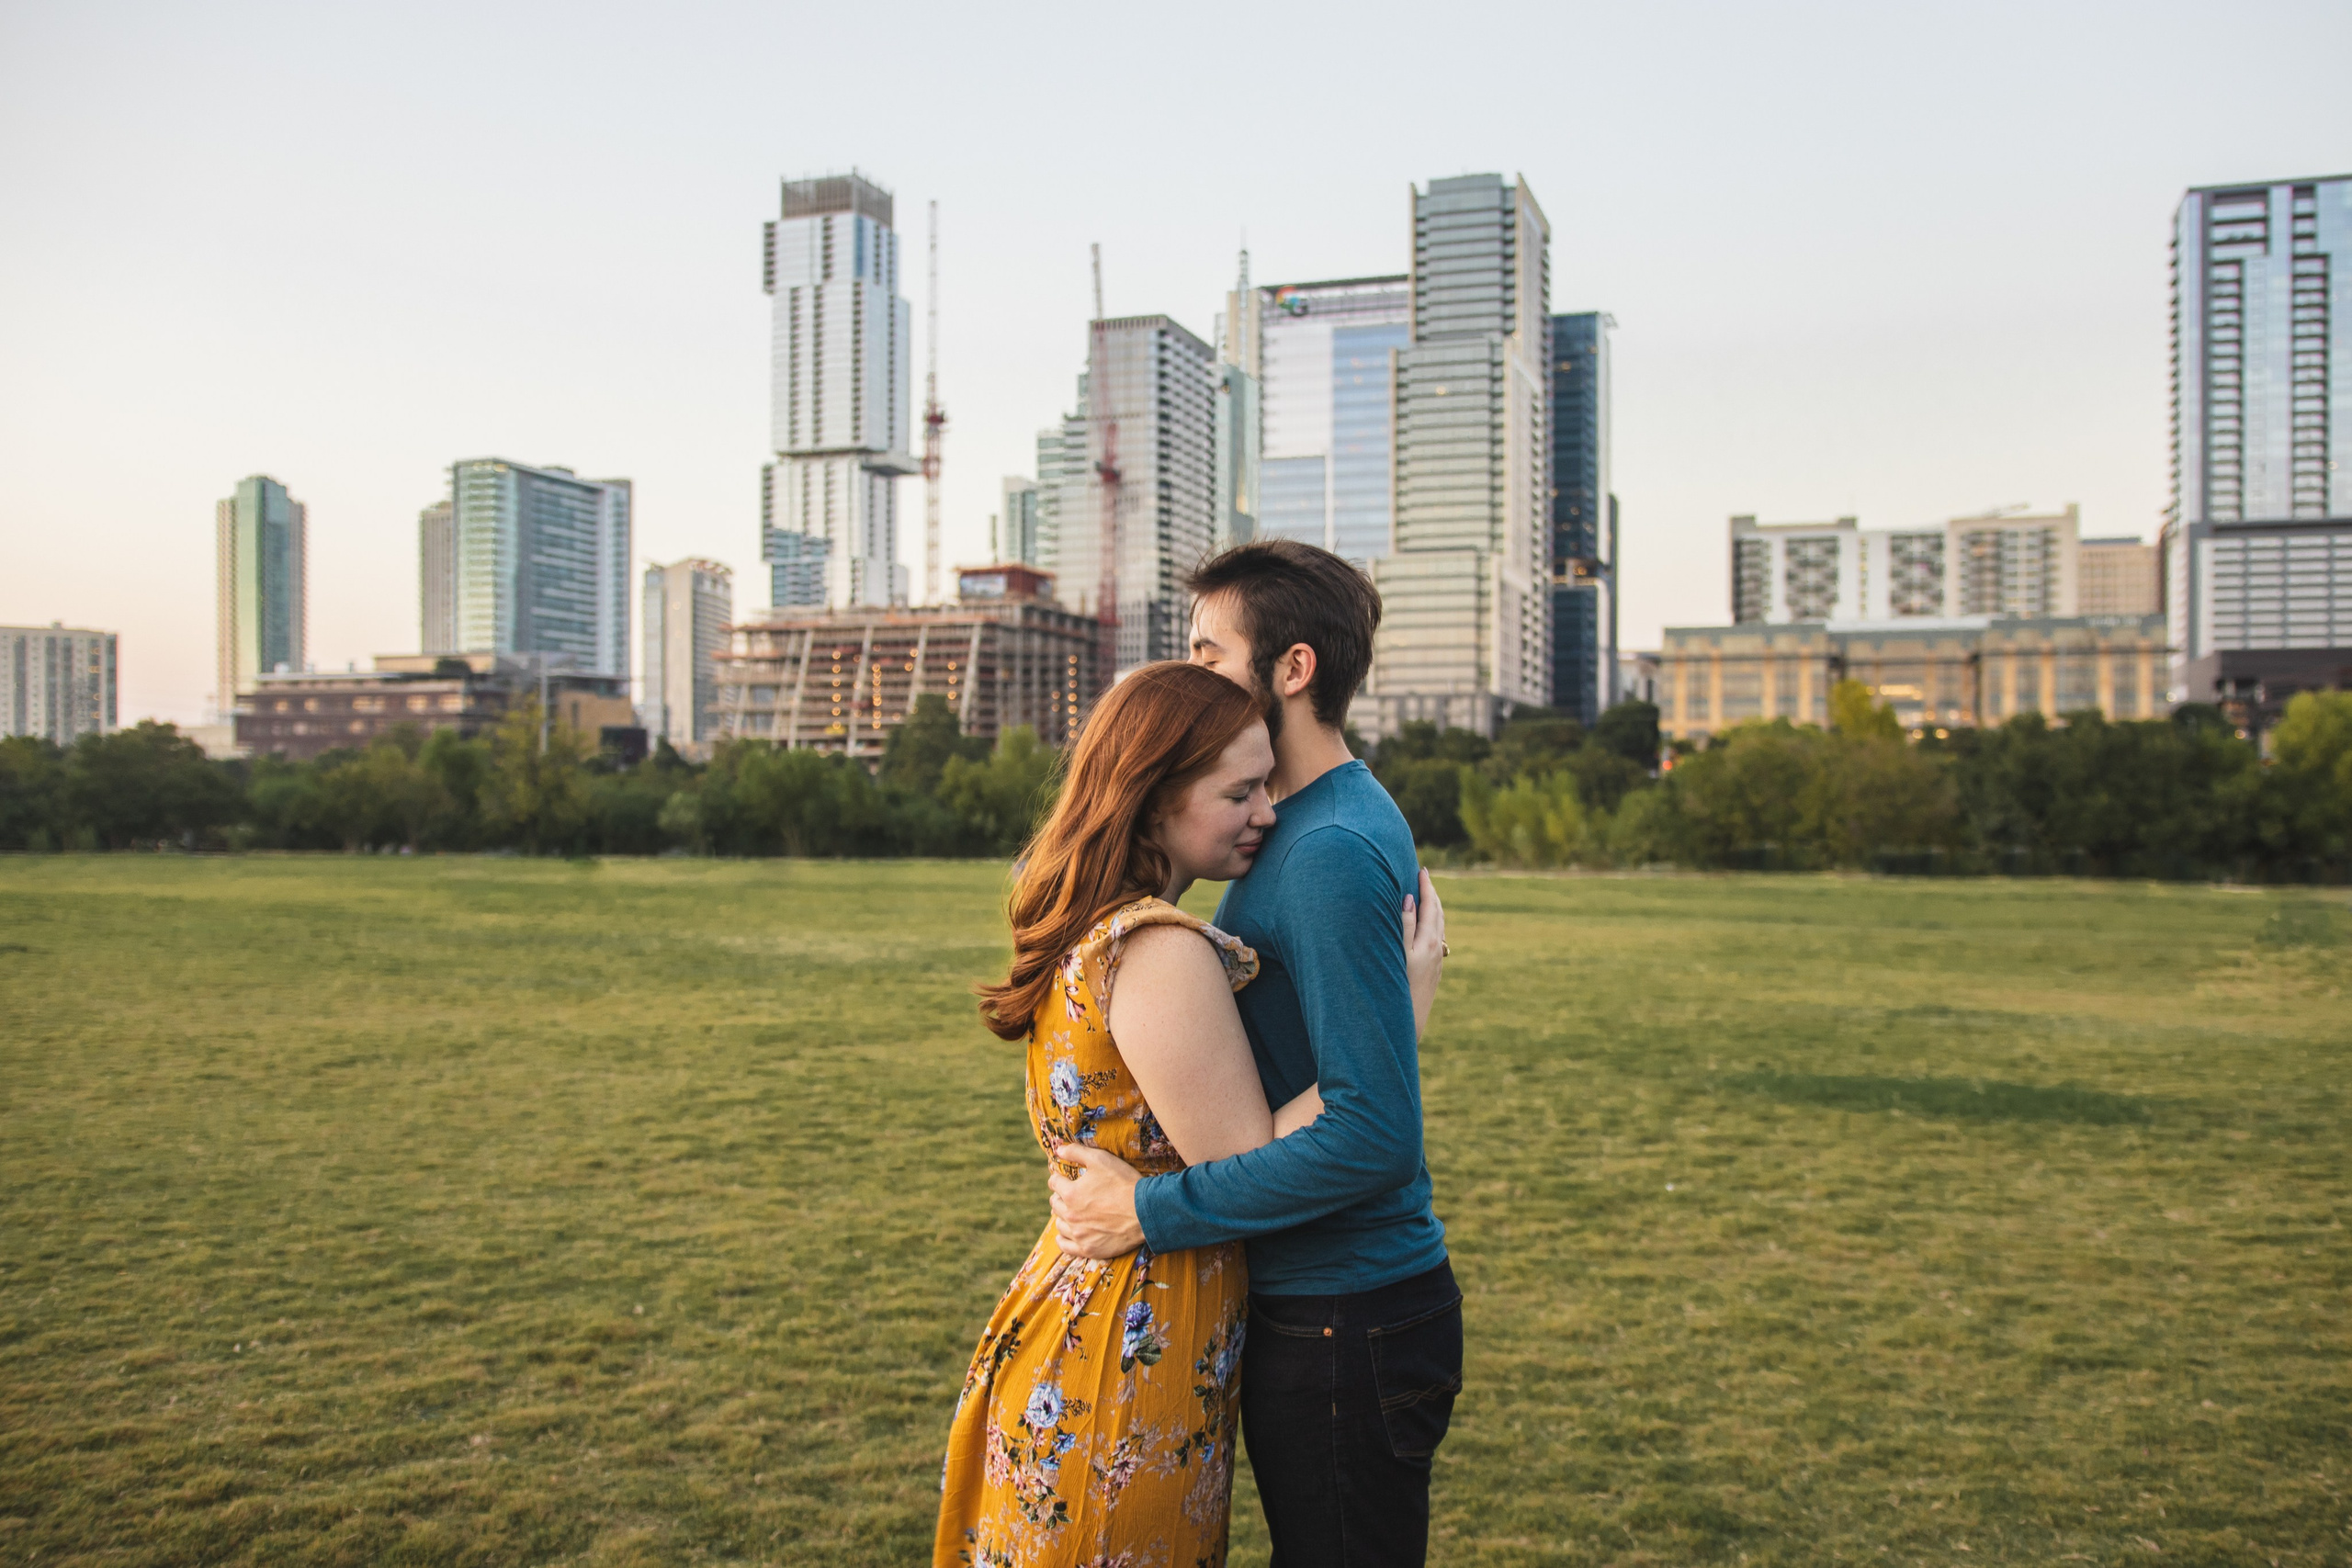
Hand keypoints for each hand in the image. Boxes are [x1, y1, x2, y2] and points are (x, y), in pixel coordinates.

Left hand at [1049, 1144, 1144, 1258]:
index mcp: (1071, 1193)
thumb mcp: (1101, 1159)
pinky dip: (1063, 1239)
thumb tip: (1058, 1149)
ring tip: (1071, 1212)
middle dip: (1060, 1196)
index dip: (1059, 1178)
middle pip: (1055, 1203)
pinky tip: (1068, 1233)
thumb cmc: (1124, 1183)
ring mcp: (1079, 1234)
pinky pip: (1065, 1246)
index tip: (1064, 1178)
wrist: (1146, 1211)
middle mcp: (1070, 1215)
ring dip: (1062, 1216)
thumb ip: (1076, 1152)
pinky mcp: (1089, 1249)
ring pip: (1059, 1224)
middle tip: (1070, 1194)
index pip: (1054, 1183)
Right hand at [1403, 867, 1445, 1041]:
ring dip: (1434, 910)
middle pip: (1438, 914)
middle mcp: (1436, 949)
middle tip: (1424, 877)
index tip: (1422, 869)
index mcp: (1428, 941)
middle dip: (1432, 894)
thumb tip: (1411, 898)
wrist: (1408, 1025)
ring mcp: (1437, 962)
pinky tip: (1426, 929)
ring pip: (1439, 928)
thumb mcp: (1398, 953)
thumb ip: (1404, 925)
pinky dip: (1433, 926)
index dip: (1426, 886)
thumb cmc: (1397, 988)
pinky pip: (1436, 940)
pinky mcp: (1434, 972)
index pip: (1430, 906)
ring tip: (1426, 897)